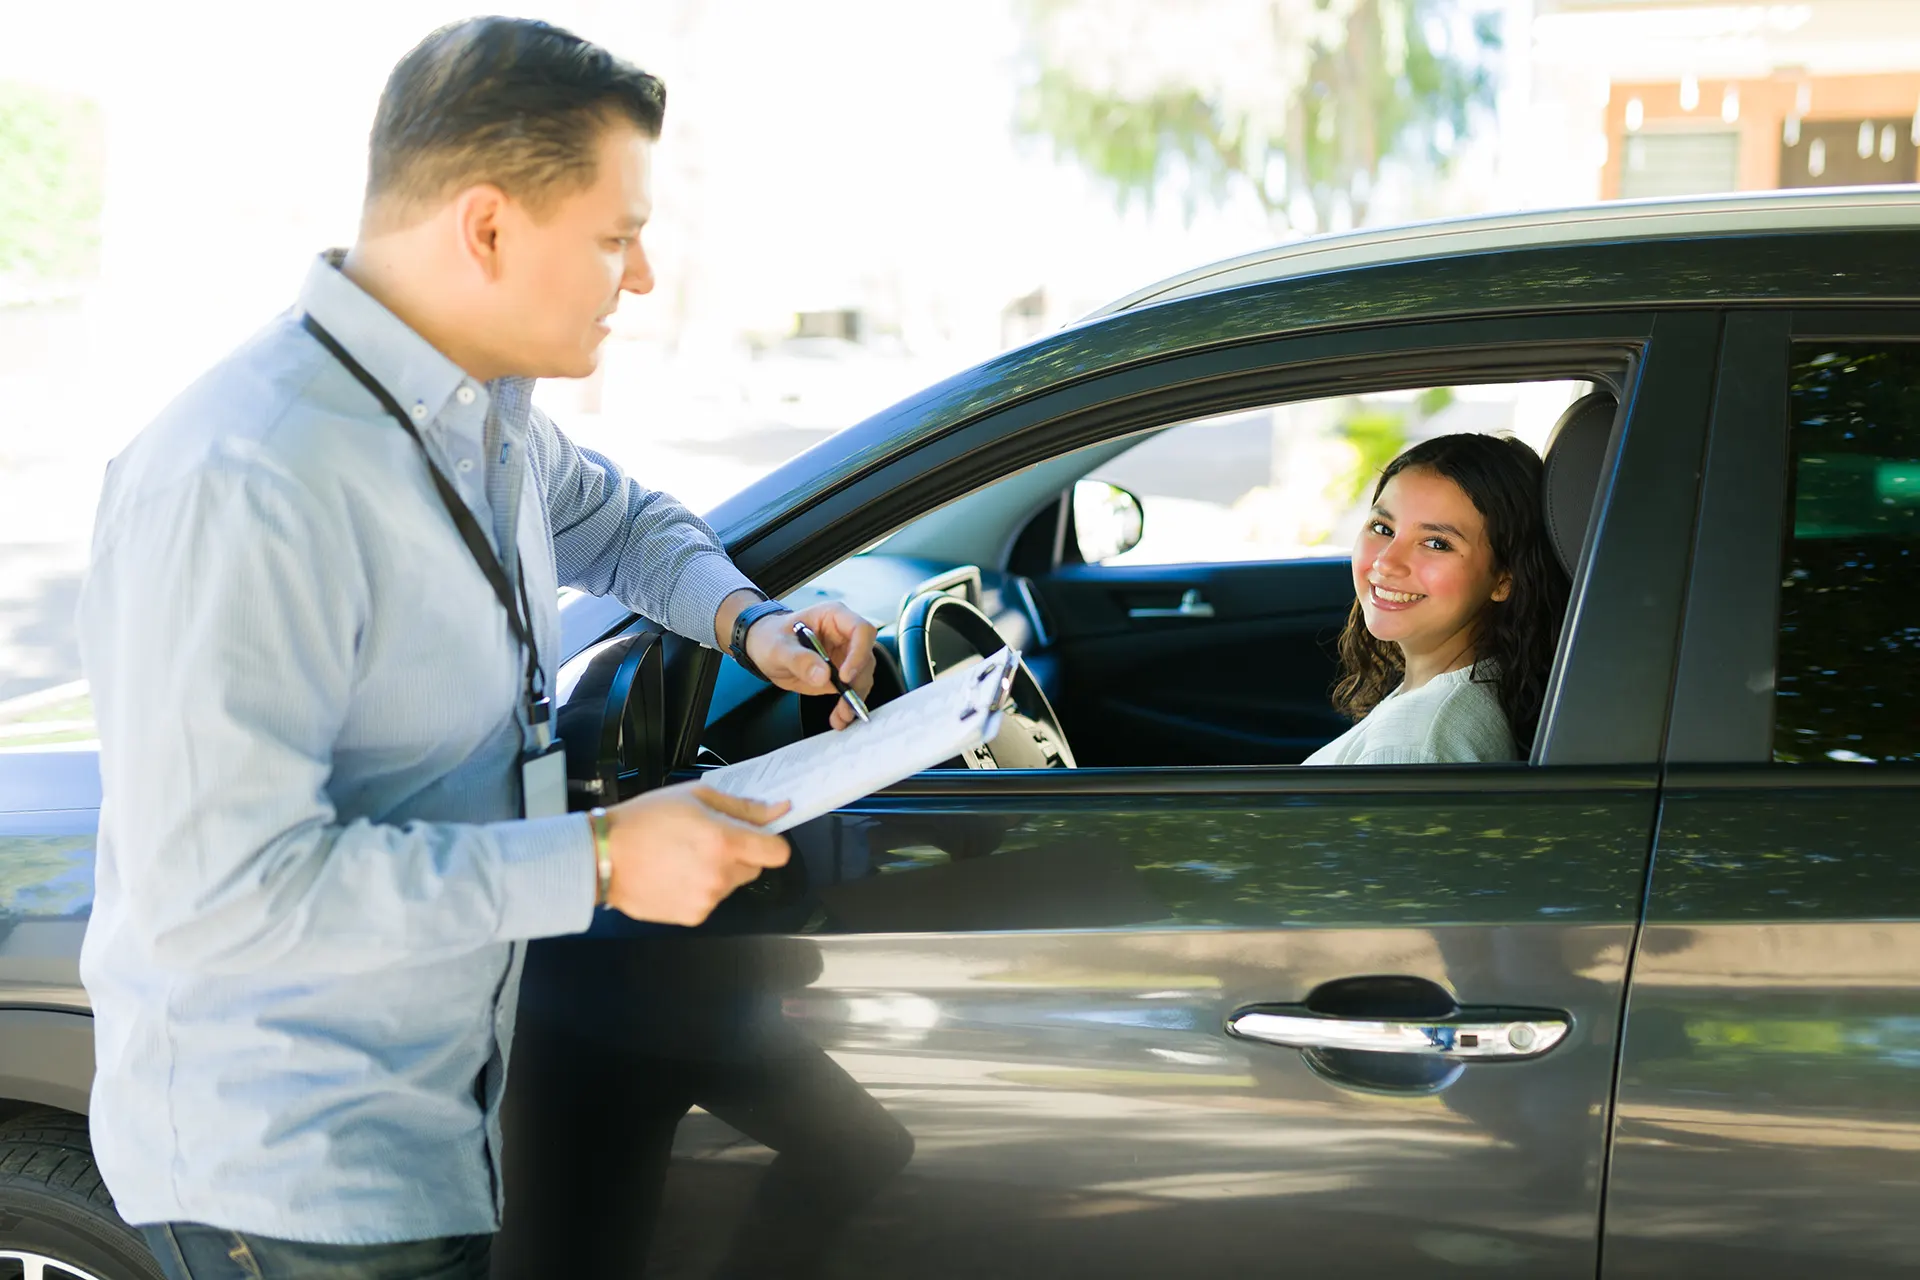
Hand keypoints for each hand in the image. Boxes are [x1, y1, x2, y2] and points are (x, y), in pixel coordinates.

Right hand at [600, 780, 790, 925]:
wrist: (603, 855)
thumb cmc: (645, 820)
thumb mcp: (695, 796)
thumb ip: (742, 806)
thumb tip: (778, 809)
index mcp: (726, 842)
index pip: (778, 852)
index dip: (770, 842)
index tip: (756, 836)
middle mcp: (721, 874)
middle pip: (754, 868)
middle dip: (739, 854)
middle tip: (707, 841)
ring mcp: (708, 899)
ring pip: (732, 884)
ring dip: (718, 872)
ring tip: (684, 857)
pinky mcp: (693, 916)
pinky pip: (711, 900)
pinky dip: (699, 889)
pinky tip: (675, 874)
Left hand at [746, 601, 877, 729]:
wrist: (763, 648)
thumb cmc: (771, 637)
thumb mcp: (779, 647)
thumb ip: (799, 659)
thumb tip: (823, 675)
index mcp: (834, 616)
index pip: (861, 630)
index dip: (858, 653)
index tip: (844, 676)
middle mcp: (845, 635)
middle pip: (866, 657)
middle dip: (857, 682)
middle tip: (845, 702)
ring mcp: (845, 655)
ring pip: (862, 676)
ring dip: (855, 698)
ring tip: (841, 716)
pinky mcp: (841, 674)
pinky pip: (852, 690)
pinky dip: (848, 705)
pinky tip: (839, 717)